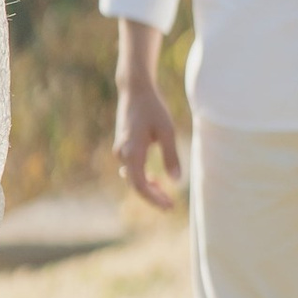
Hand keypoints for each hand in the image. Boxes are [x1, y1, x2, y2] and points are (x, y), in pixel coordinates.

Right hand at [114, 76, 185, 209]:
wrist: (135, 90)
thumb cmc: (153, 109)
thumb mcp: (167, 131)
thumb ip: (171, 156)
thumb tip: (176, 182)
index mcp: (132, 151)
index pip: (140, 185)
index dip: (154, 199)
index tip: (170, 206)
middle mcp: (123, 153)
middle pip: (135, 185)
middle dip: (153, 197)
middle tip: (171, 206)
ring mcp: (121, 150)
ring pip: (133, 178)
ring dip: (149, 188)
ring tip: (166, 194)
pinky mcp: (124, 147)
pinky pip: (132, 169)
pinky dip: (144, 178)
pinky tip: (156, 179)